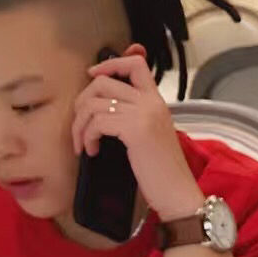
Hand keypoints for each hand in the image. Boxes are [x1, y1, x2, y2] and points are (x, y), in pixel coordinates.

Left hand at [70, 46, 204, 220]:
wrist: (178, 193)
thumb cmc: (162, 171)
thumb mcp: (150, 135)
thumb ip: (133, 117)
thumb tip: (102, 111)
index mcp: (157, 101)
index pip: (135, 63)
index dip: (109, 64)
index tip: (92, 75)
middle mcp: (151, 102)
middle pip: (103, 81)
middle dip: (81, 102)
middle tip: (80, 125)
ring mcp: (144, 114)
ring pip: (94, 102)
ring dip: (80, 124)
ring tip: (83, 143)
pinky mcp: (136, 130)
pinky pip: (97, 122)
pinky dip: (87, 137)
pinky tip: (92, 151)